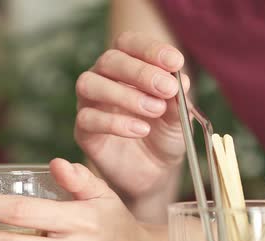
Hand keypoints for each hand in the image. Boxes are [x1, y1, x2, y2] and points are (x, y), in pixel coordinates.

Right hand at [75, 31, 190, 200]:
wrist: (155, 172)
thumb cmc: (165, 135)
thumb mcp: (179, 116)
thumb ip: (178, 98)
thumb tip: (181, 79)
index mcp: (128, 66)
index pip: (130, 44)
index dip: (151, 49)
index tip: (176, 62)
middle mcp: (104, 78)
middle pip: (110, 60)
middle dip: (140, 72)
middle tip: (167, 88)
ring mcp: (90, 104)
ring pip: (90, 84)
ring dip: (124, 94)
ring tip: (154, 110)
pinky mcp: (84, 131)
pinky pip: (88, 119)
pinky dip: (115, 123)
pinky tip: (140, 130)